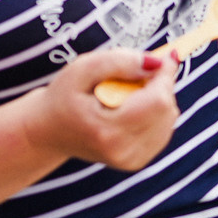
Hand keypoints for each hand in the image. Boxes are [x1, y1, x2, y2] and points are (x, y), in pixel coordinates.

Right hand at [23, 48, 179, 171]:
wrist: (48, 132)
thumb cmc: (63, 97)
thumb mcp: (82, 69)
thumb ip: (119, 61)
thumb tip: (157, 62)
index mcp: (107, 131)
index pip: (157, 102)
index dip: (166, 75)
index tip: (166, 55)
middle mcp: (123, 151)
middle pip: (167, 110)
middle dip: (160, 86)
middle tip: (135, 75)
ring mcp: (131, 160)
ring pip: (169, 119)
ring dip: (158, 99)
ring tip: (127, 93)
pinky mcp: (137, 161)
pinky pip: (164, 129)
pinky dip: (156, 113)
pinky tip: (132, 108)